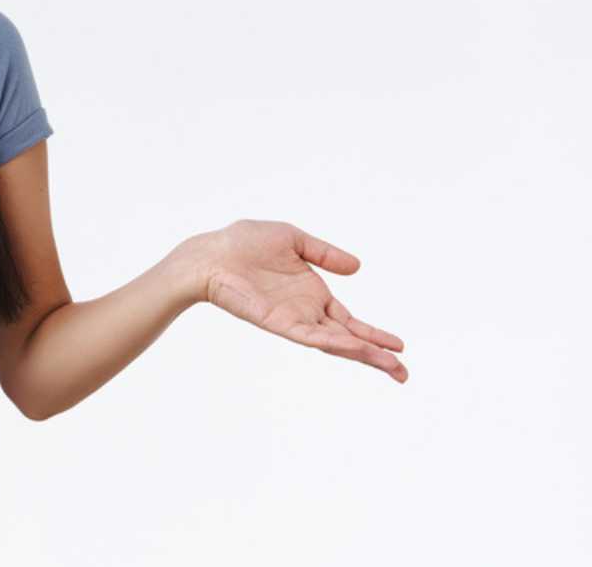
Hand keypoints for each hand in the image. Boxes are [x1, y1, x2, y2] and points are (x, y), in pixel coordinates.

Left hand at [188, 219, 407, 382]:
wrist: (211, 252)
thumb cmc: (243, 243)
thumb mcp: (293, 240)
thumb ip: (324, 254)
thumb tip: (357, 267)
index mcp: (312, 294)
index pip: (348, 321)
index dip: (373, 334)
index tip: (400, 346)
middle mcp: (306, 312)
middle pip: (348, 339)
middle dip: (376, 356)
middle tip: (403, 374)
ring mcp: (293, 319)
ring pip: (334, 343)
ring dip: (363, 354)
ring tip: (392, 367)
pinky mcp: (278, 322)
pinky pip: (311, 336)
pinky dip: (334, 342)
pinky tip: (356, 348)